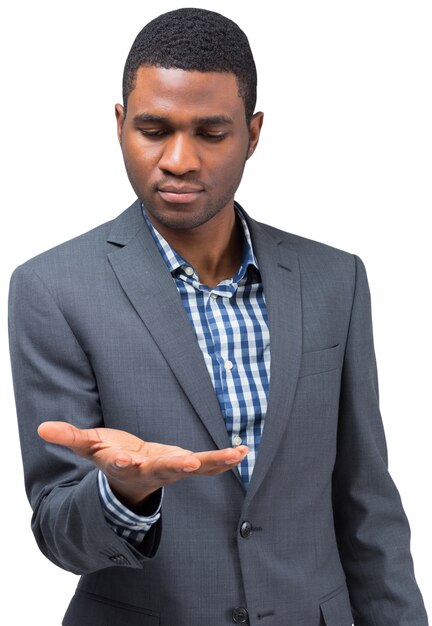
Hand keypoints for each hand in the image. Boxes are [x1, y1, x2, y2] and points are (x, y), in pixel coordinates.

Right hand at [38, 422, 248, 508]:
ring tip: (235, 455)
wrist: (131, 479)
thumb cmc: (110, 457)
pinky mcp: (186, 465)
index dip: (120, 460)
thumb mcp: (89, 446)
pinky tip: (243, 451)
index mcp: (123, 466)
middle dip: (174, 465)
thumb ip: (69, 437)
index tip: (122, 457)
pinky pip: (208, 465)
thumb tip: (41, 429)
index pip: (119, 464)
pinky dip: (224, 460)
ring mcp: (170, 471)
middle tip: (188, 461)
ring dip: (213, 463)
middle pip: (161, 469)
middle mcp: (149, 472)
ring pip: (193, 469)